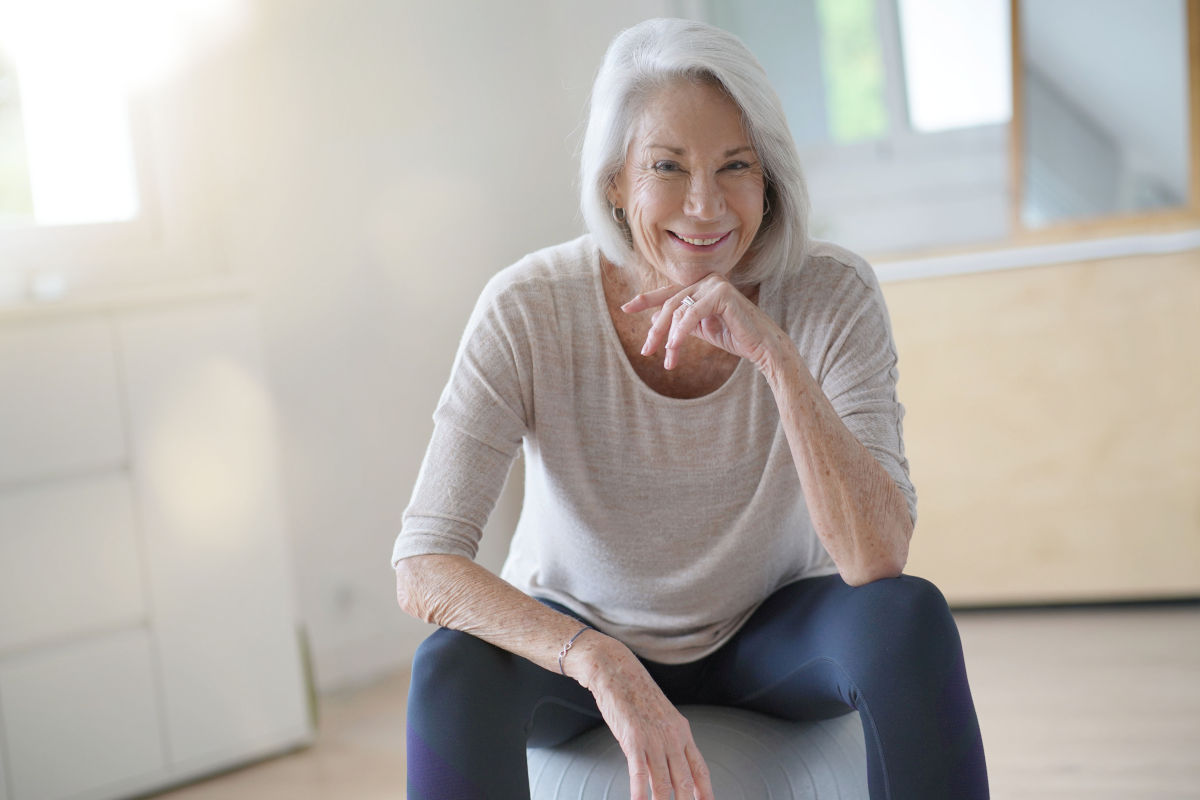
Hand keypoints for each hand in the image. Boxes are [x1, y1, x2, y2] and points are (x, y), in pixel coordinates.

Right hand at [573, 639, 713, 799]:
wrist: (617, 670)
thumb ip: (668, 739)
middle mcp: (672, 737)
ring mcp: (654, 738)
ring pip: (663, 782)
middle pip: (684, 781)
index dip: (705, 792)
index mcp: (682, 731)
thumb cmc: (636, 693)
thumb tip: (670, 763)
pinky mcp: (633, 738)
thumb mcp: (661, 716)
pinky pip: (640, 771)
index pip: (699, 769)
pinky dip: (640, 792)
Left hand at [620, 274, 786, 371]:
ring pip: (678, 310)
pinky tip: (673, 348)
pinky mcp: (721, 293)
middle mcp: (708, 279)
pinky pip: (692, 314)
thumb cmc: (735, 337)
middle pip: (670, 303)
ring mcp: (715, 283)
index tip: (626, 308)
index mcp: (703, 284)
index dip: (646, 300)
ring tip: (667, 359)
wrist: (763, 347)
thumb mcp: (702, 329)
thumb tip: (655, 321)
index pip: (670, 292)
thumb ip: (682, 322)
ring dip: (669, 338)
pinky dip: (680, 332)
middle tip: (646, 351)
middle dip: (656, 330)